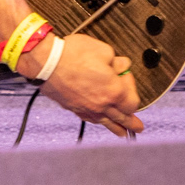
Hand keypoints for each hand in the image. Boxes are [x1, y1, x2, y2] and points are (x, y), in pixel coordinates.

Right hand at [23, 33, 143, 137]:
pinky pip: (91, 120)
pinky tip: (100, 122)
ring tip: (123, 134)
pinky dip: (99, 122)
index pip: (133, 99)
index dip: (131, 86)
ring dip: (117, 129)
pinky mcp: (74, 108)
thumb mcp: (102, 50)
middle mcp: (102, 104)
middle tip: (138, 128)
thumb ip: (117, 61)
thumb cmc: (72, 54)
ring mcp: (87, 109)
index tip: (124, 74)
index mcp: (113, 91)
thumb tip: (121, 65)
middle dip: (132, 122)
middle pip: (123, 118)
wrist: (46, 62)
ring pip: (106, 123)